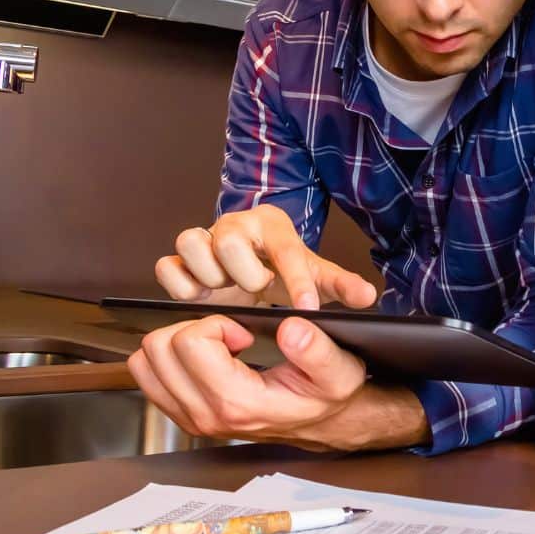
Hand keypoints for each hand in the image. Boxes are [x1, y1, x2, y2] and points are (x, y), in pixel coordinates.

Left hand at [127, 314, 429, 450]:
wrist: (322, 424)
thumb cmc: (326, 395)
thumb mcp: (339, 371)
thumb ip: (318, 350)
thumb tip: (292, 328)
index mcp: (238, 403)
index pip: (189, 343)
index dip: (216, 323)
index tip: (243, 332)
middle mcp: (206, 415)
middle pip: (159, 349)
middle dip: (192, 328)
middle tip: (227, 336)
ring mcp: (191, 419)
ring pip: (145, 362)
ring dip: (177, 342)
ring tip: (215, 346)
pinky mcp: (183, 417)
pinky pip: (148, 377)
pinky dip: (170, 358)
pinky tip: (205, 359)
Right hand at [155, 204, 377, 309]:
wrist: (255, 269)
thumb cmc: (285, 271)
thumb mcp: (317, 278)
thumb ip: (340, 286)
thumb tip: (367, 295)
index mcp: (273, 225)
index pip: (285, 250)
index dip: (296, 281)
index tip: (306, 308)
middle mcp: (235, 226)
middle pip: (228, 239)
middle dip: (244, 273)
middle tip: (257, 290)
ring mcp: (204, 240)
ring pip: (191, 242)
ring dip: (209, 276)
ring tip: (226, 292)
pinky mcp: (181, 261)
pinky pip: (167, 266)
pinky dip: (180, 285)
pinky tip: (201, 299)